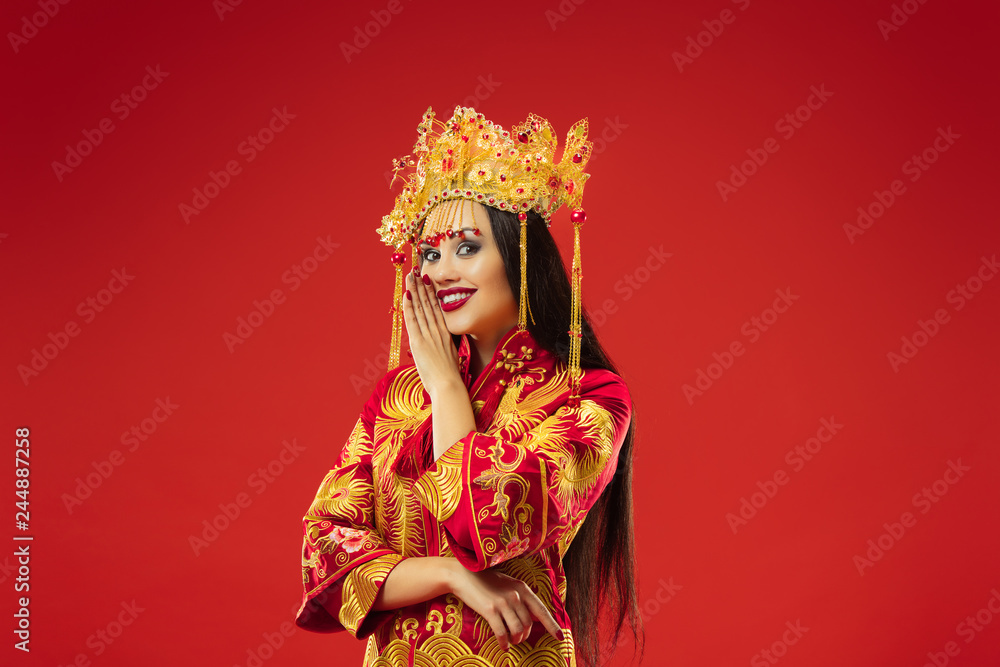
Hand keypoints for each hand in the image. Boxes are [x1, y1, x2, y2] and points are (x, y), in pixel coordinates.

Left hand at [403, 270, 461, 395]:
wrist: (449, 385)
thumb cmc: (449, 375)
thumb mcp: (450, 355)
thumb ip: (444, 345)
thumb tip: (440, 342)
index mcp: (446, 333)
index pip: (437, 308)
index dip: (431, 292)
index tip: (427, 280)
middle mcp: (437, 330)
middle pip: (428, 303)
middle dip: (422, 286)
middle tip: (417, 271)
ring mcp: (428, 335)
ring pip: (420, 308)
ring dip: (415, 291)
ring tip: (411, 277)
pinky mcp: (419, 342)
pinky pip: (413, 320)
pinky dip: (409, 307)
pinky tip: (407, 295)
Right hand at [446, 563, 562, 650]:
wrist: (462, 575)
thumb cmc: (485, 581)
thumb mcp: (507, 584)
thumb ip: (520, 598)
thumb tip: (532, 616)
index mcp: (522, 588)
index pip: (541, 610)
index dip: (552, 625)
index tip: (560, 637)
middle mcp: (515, 595)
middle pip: (528, 624)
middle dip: (525, 636)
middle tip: (518, 639)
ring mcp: (503, 602)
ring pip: (517, 630)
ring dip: (516, 640)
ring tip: (511, 641)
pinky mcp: (490, 610)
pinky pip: (501, 633)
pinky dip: (504, 642)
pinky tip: (503, 646)